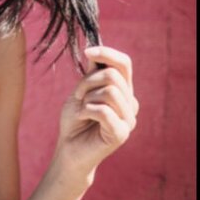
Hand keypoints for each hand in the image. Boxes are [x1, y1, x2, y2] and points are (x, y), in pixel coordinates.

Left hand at [53, 45, 139, 182]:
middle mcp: (130, 103)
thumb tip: (95, 50)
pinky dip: (86, 111)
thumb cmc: (75, 119)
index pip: (124, 63)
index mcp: (123, 90)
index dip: (107, 53)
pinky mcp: (122, 133)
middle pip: (113, 75)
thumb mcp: (81, 91)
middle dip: (87, 81)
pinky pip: (103, 110)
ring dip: (86, 98)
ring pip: (109, 91)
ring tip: (81, 109)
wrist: (69, 148)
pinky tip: (81, 118)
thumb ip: (92, 73)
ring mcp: (129, 119)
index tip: (87, 51)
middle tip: (78, 96)